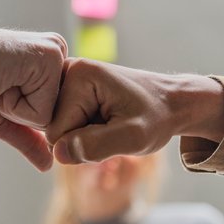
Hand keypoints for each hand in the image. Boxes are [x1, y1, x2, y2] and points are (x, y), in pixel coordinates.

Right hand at [0, 28, 67, 170]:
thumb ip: (27, 137)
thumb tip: (48, 164)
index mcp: (48, 63)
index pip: (56, 114)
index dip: (23, 116)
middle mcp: (58, 53)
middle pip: (60, 116)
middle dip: (24, 115)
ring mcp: (56, 53)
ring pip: (54, 116)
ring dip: (18, 111)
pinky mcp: (50, 56)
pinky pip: (44, 112)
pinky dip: (16, 107)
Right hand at [46, 59, 223, 163]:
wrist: (171, 102)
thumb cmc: (156, 118)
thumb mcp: (134, 137)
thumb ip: (96, 146)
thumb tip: (59, 153)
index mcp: (79, 75)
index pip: (56, 131)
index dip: (82, 144)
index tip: (112, 131)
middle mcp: (67, 70)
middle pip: (52, 128)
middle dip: (81, 139)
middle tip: (112, 128)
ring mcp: (66, 78)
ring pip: (57, 128)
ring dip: (82, 135)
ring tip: (109, 123)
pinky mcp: (69, 87)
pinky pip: (62, 122)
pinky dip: (82, 129)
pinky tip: (103, 120)